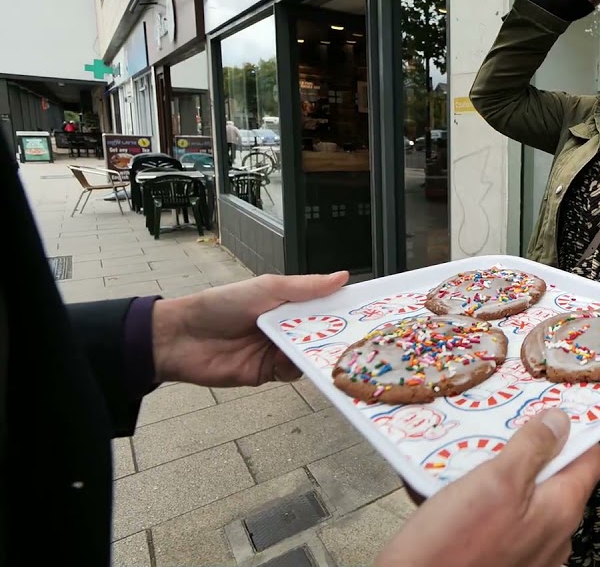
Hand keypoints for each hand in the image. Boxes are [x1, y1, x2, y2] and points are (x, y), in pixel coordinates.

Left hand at [151, 271, 348, 386]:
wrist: (181, 339)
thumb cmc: (221, 305)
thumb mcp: (267, 288)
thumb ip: (305, 286)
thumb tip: (342, 277)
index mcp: (288, 303)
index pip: (324, 304)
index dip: (344, 307)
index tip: (369, 310)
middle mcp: (287, 326)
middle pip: (323, 332)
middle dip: (340, 333)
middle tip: (364, 335)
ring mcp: (278, 350)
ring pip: (311, 353)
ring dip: (322, 351)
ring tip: (340, 349)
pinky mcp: (269, 372)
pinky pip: (294, 372)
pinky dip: (302, 367)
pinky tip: (309, 362)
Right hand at [376, 409, 599, 566]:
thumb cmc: (452, 548)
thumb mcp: (495, 481)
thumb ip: (532, 448)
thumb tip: (559, 422)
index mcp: (561, 510)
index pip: (588, 459)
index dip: (574, 432)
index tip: (551, 414)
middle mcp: (553, 536)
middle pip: (554, 478)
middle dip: (527, 454)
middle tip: (498, 437)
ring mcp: (530, 553)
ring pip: (524, 499)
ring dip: (500, 478)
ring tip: (468, 464)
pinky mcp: (503, 561)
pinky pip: (502, 523)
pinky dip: (483, 505)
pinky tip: (453, 496)